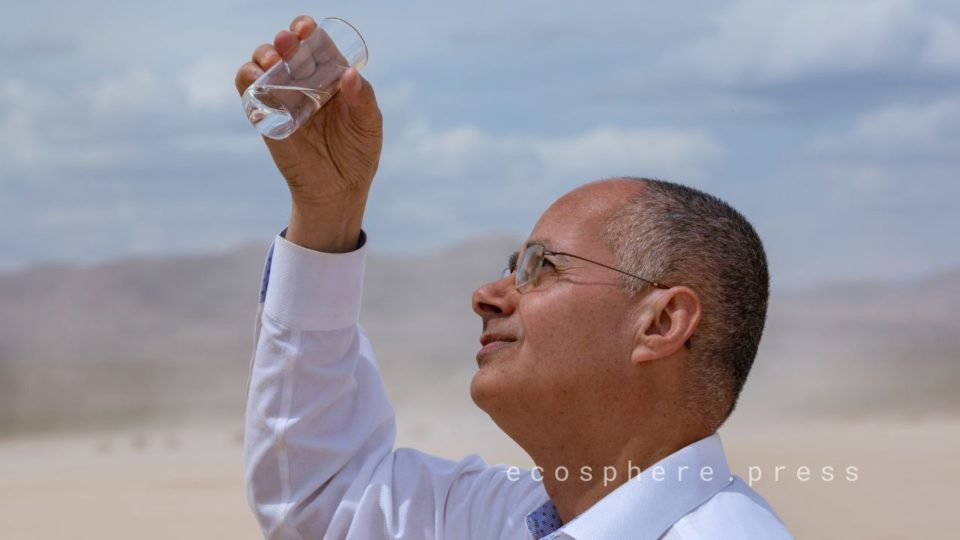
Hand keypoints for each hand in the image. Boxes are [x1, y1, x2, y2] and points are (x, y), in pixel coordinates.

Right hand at [235, 15, 382, 251]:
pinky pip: (249, 92)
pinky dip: (249, 79)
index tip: (306, 29)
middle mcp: (304, 82)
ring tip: (274, 62)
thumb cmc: (358, 154)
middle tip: (289, 43)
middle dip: (285, 40)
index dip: (307, 31)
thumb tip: (350, 75)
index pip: (315, 44)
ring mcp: (283, 98)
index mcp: (330, 77)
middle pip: (287, 49)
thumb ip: (363, 99)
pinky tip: (259, 79)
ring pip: (263, 65)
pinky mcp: (266, 118)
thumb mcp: (368, 125)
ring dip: (263, 55)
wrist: (339, 190)